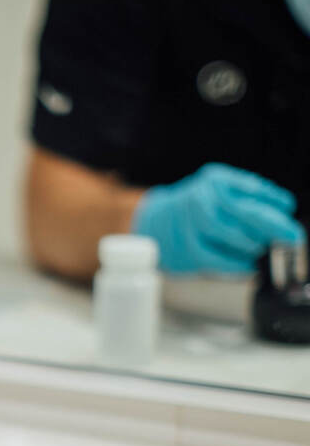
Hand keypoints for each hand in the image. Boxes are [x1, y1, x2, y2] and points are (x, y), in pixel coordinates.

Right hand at [132, 163, 304, 274]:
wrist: (152, 222)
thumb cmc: (195, 209)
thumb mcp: (219, 192)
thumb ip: (247, 200)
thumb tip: (282, 219)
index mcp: (215, 179)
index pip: (253, 189)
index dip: (275, 201)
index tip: (289, 209)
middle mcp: (201, 197)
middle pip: (246, 212)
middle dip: (275, 225)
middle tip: (293, 235)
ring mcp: (191, 223)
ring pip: (231, 235)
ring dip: (253, 244)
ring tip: (261, 248)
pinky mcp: (185, 247)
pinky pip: (216, 258)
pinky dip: (236, 264)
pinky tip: (248, 266)